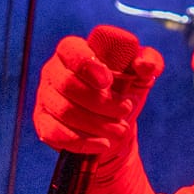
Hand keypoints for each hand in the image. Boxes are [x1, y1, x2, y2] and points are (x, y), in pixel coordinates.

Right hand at [33, 30, 163, 160]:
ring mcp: (46, 98)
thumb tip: (145, 65)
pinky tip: (102, 144)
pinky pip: (55, 134)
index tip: (108, 80)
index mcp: (73, 51)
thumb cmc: (124, 91)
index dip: (86, 64)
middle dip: (101, 102)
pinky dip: (82, 142)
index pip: (70, 50)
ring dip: (97, 124)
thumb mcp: (141, 74)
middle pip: (68, 85)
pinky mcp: (43, 123)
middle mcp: (54, 71)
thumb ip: (150, 61)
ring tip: (121, 130)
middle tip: (126, 110)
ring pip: (65, 111)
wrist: (113, 125)